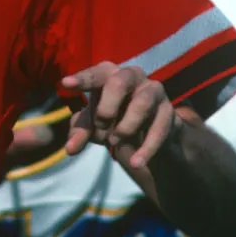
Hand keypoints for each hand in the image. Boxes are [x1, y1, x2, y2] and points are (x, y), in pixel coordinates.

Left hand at [61, 62, 177, 168]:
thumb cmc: (113, 117)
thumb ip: (80, 133)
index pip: (95, 73)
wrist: (150, 132)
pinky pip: (159, 128)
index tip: (66, 84)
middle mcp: (132, 75)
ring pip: (142, 103)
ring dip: (125, 127)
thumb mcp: (93, 124)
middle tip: (100, 127)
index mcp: (108, 73)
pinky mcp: (169, 111)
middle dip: (106, 108)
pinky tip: (136, 162)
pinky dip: (146, 148)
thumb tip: (69, 150)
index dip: (82, 78)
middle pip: (118, 83)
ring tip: (114, 143)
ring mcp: (153, 91)